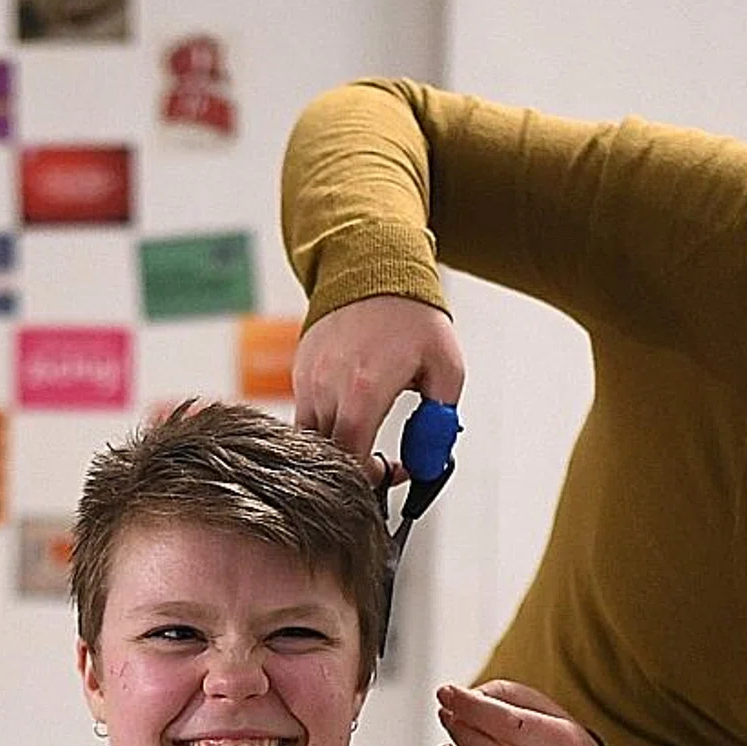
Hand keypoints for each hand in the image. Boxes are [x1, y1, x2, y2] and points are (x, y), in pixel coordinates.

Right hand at [293, 297, 464, 465]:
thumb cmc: (410, 314)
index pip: (353, 460)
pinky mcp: (300, 372)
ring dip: (339, 447)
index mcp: (364, 389)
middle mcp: (328, 387)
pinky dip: (326, 426)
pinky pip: (306, 416)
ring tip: (367, 433)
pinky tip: (350, 411)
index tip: (395, 470)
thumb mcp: (446, 368)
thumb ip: (439, 421)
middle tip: (382, 460)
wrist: (371, 266)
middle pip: (329, 456)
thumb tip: (428, 459)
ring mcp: (309, 380)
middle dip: (356, 467)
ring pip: (313, 439)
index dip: (373, 478)